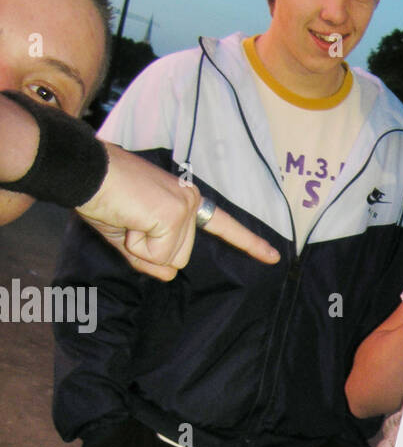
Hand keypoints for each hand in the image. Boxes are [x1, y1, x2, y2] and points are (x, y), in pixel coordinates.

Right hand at [76, 145, 278, 280]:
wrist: (84, 172)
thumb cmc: (104, 198)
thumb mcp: (131, 235)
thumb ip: (152, 256)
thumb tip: (169, 274)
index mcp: (184, 202)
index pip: (222, 226)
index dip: (248, 243)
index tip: (274, 257)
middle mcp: (190, 201)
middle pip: (179, 259)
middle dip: (148, 252)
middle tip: (129, 221)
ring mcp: (185, 208)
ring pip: (169, 261)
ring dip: (141, 249)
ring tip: (128, 217)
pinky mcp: (174, 215)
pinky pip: (158, 256)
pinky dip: (137, 247)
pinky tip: (129, 219)